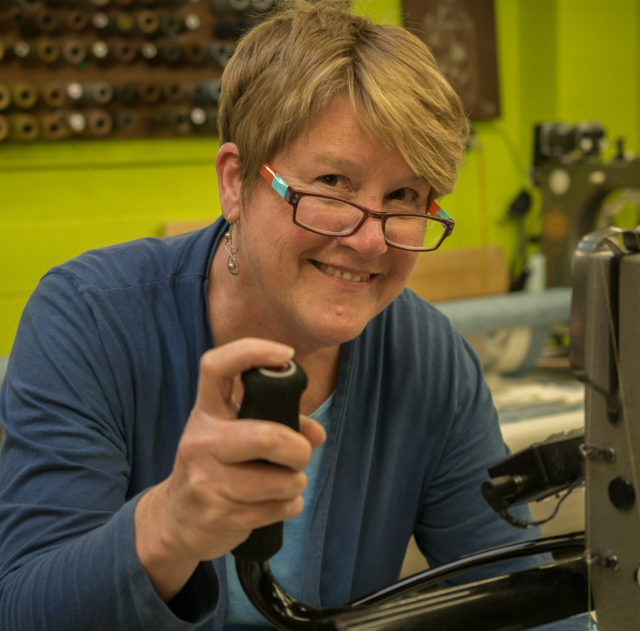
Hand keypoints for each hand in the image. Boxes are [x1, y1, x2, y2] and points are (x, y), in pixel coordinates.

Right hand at [134, 338, 325, 600]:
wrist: (174, 521)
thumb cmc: (214, 468)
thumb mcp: (232, 437)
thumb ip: (278, 424)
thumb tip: (317, 433)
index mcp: (205, 413)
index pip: (215, 367)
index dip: (252, 351)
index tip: (286, 355)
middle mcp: (201, 442)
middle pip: (266, 436)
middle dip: (298, 449)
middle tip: (300, 455)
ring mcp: (206, 481)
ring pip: (279, 481)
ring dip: (296, 483)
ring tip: (287, 483)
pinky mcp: (219, 516)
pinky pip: (278, 508)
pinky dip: (290, 506)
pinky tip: (277, 504)